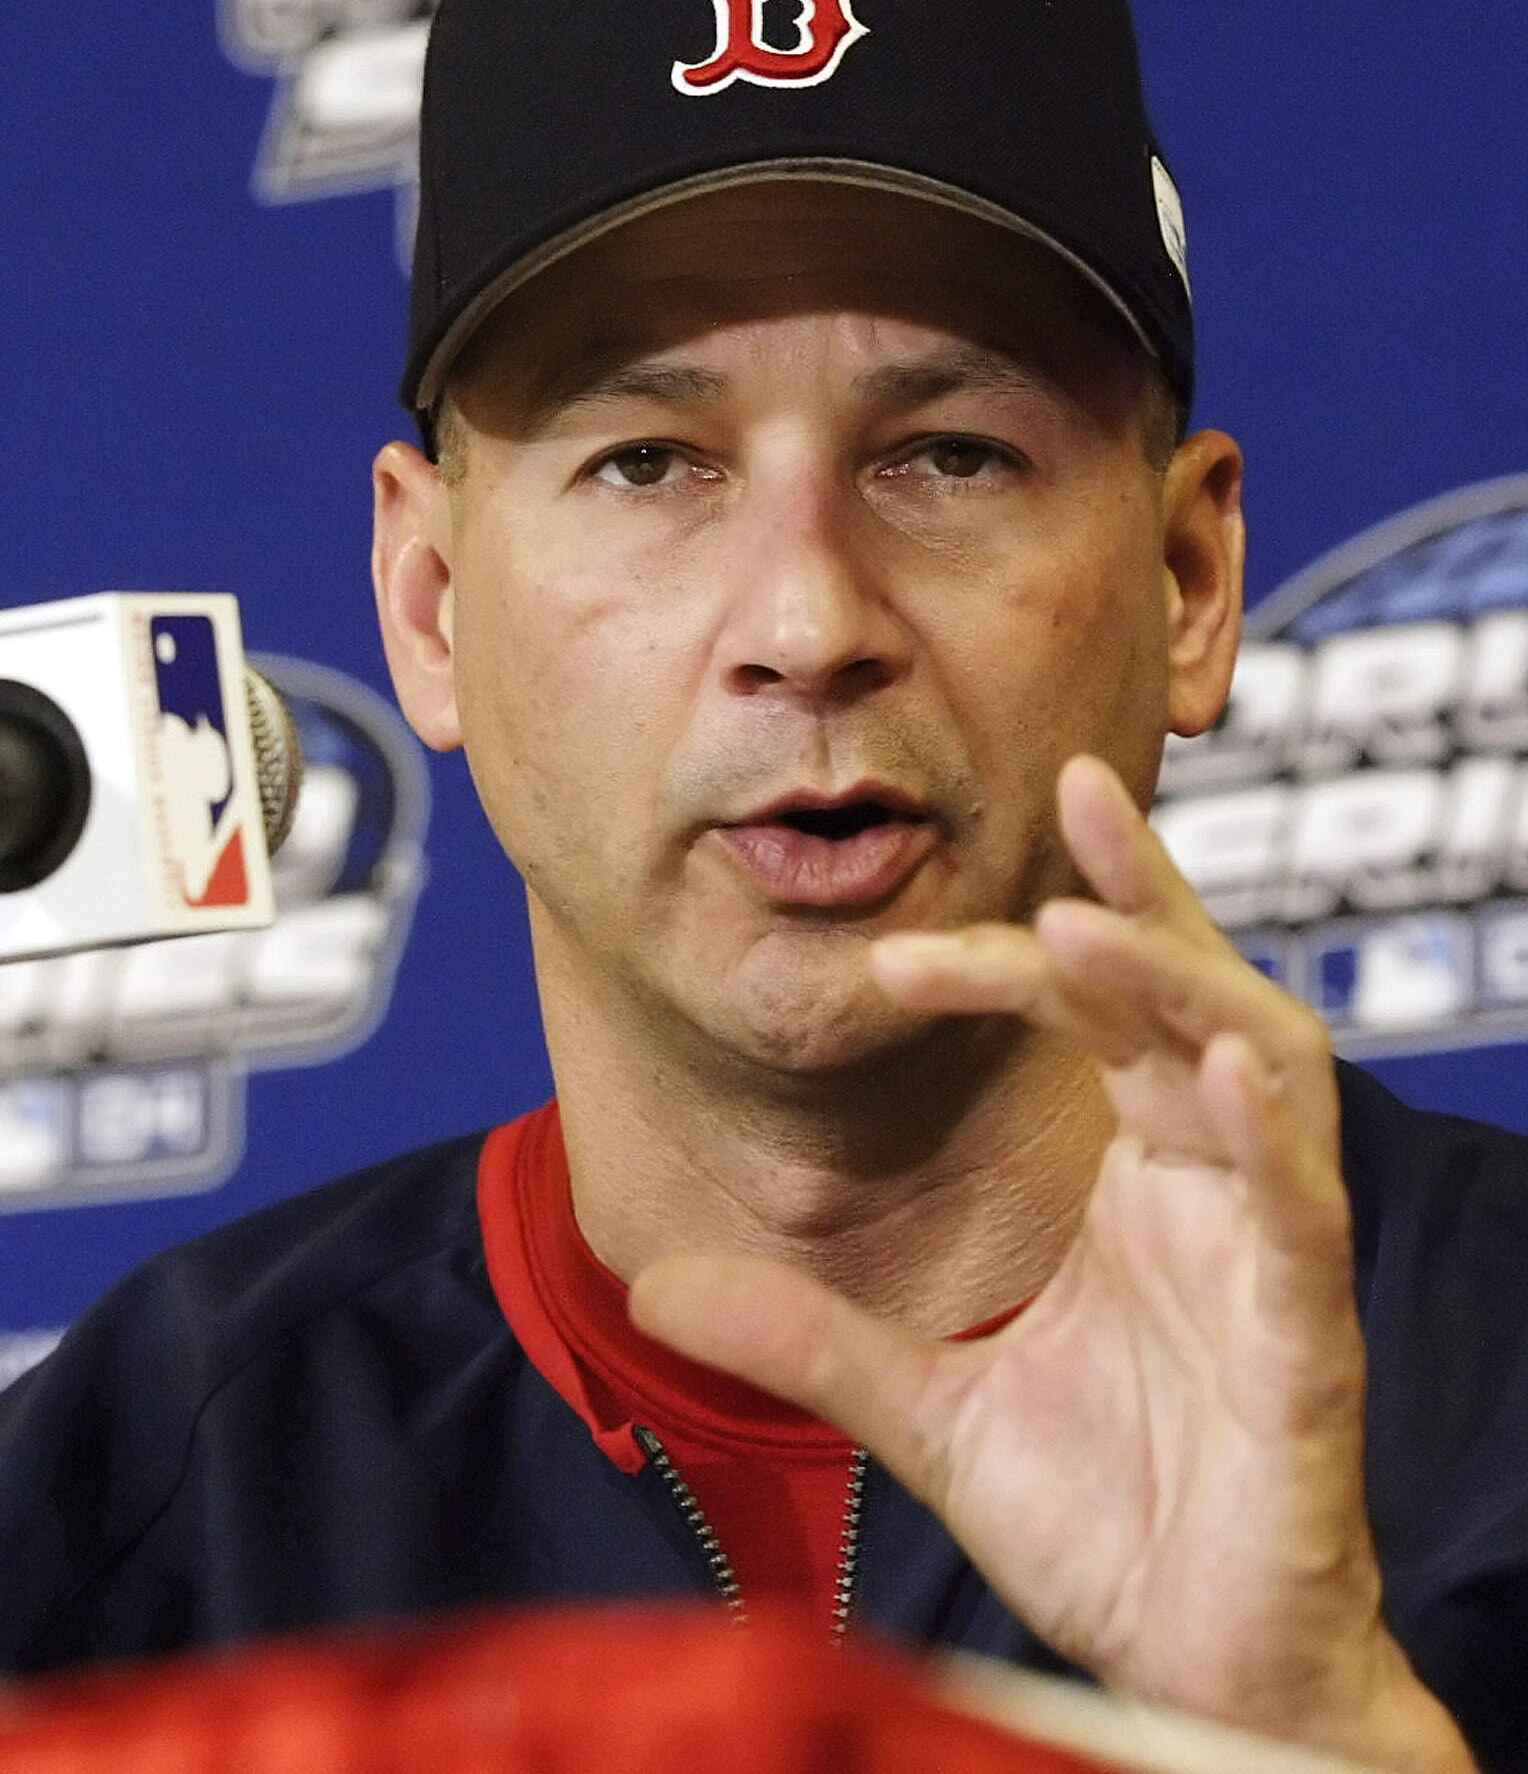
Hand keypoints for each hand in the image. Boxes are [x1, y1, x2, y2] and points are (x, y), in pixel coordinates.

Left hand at [630, 755, 1473, 1770]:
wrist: (1186, 1668)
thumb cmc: (1097, 1516)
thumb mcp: (923, 1406)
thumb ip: (804, 1335)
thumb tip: (649, 1281)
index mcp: (1135, 1180)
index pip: (1092, 1018)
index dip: (1010, 962)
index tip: (894, 958)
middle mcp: (1210, 1185)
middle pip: (1194, 997)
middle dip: (1140, 893)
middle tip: (1077, 789)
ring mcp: (1266, 1249)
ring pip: (1265, 1066)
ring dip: (1186, 985)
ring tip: (1088, 925)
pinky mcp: (1306, 1333)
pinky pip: (1303, 1208)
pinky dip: (1270, 1135)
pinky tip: (1220, 1070)